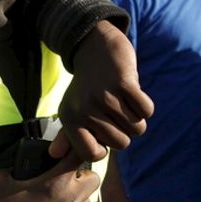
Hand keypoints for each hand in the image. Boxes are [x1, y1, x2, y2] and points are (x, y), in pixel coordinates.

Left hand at [53, 21, 153, 162]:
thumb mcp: (72, 107)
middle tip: (117, 111)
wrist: (95, 45)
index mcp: (70, 119)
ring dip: (136, 117)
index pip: (92, 154)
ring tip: (124, 101)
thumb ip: (66, 135)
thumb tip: (54, 155)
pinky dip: (145, 105)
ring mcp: (104, 96)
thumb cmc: (87, 84)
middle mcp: (84, 109)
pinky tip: (133, 94)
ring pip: (137, 128)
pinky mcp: (123, 82)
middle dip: (125, 131)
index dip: (105, 148)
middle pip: (122, 143)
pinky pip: (146, 111)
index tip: (105, 133)